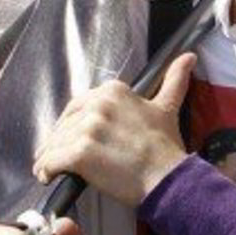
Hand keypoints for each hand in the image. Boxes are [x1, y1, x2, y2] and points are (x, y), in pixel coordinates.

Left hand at [32, 53, 196, 205]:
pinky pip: (52, 160)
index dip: (73, 124)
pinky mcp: (80, 153)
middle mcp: (98, 103)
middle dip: (59, 140)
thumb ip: (174, 79)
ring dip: (49, 157)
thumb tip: (189, 56)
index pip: (79, 106)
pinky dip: (46, 170)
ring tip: (49, 170)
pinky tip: (48, 176)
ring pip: (56, 142)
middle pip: (66, 123)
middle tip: (56, 157)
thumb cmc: (165, 146)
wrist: (167, 178)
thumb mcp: (167, 106)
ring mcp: (88, 128)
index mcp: (113, 90)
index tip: (74, 137)